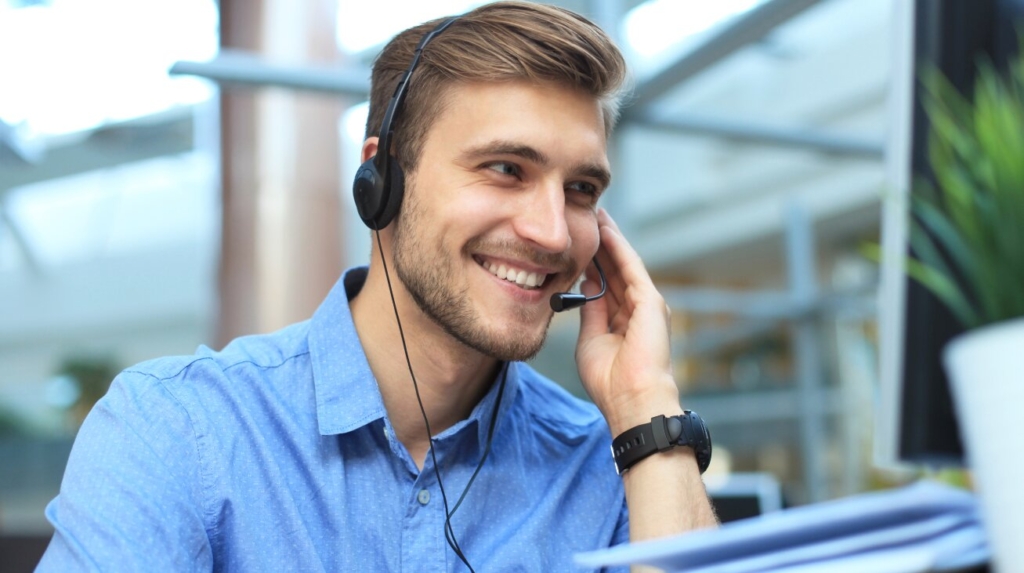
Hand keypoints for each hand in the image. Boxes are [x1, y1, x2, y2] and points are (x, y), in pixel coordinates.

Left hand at [576, 209, 682, 435]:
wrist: (631, 398)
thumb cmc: (610, 380)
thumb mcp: (590, 341)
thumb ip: (590, 312)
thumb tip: (586, 285)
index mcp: (622, 321)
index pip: (605, 284)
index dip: (592, 262)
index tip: (578, 243)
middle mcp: (637, 310)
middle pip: (615, 269)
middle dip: (602, 244)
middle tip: (587, 217)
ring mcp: (646, 304)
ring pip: (624, 264)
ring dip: (610, 239)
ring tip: (597, 215)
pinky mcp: (650, 301)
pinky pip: (631, 268)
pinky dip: (618, 248)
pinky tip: (606, 230)